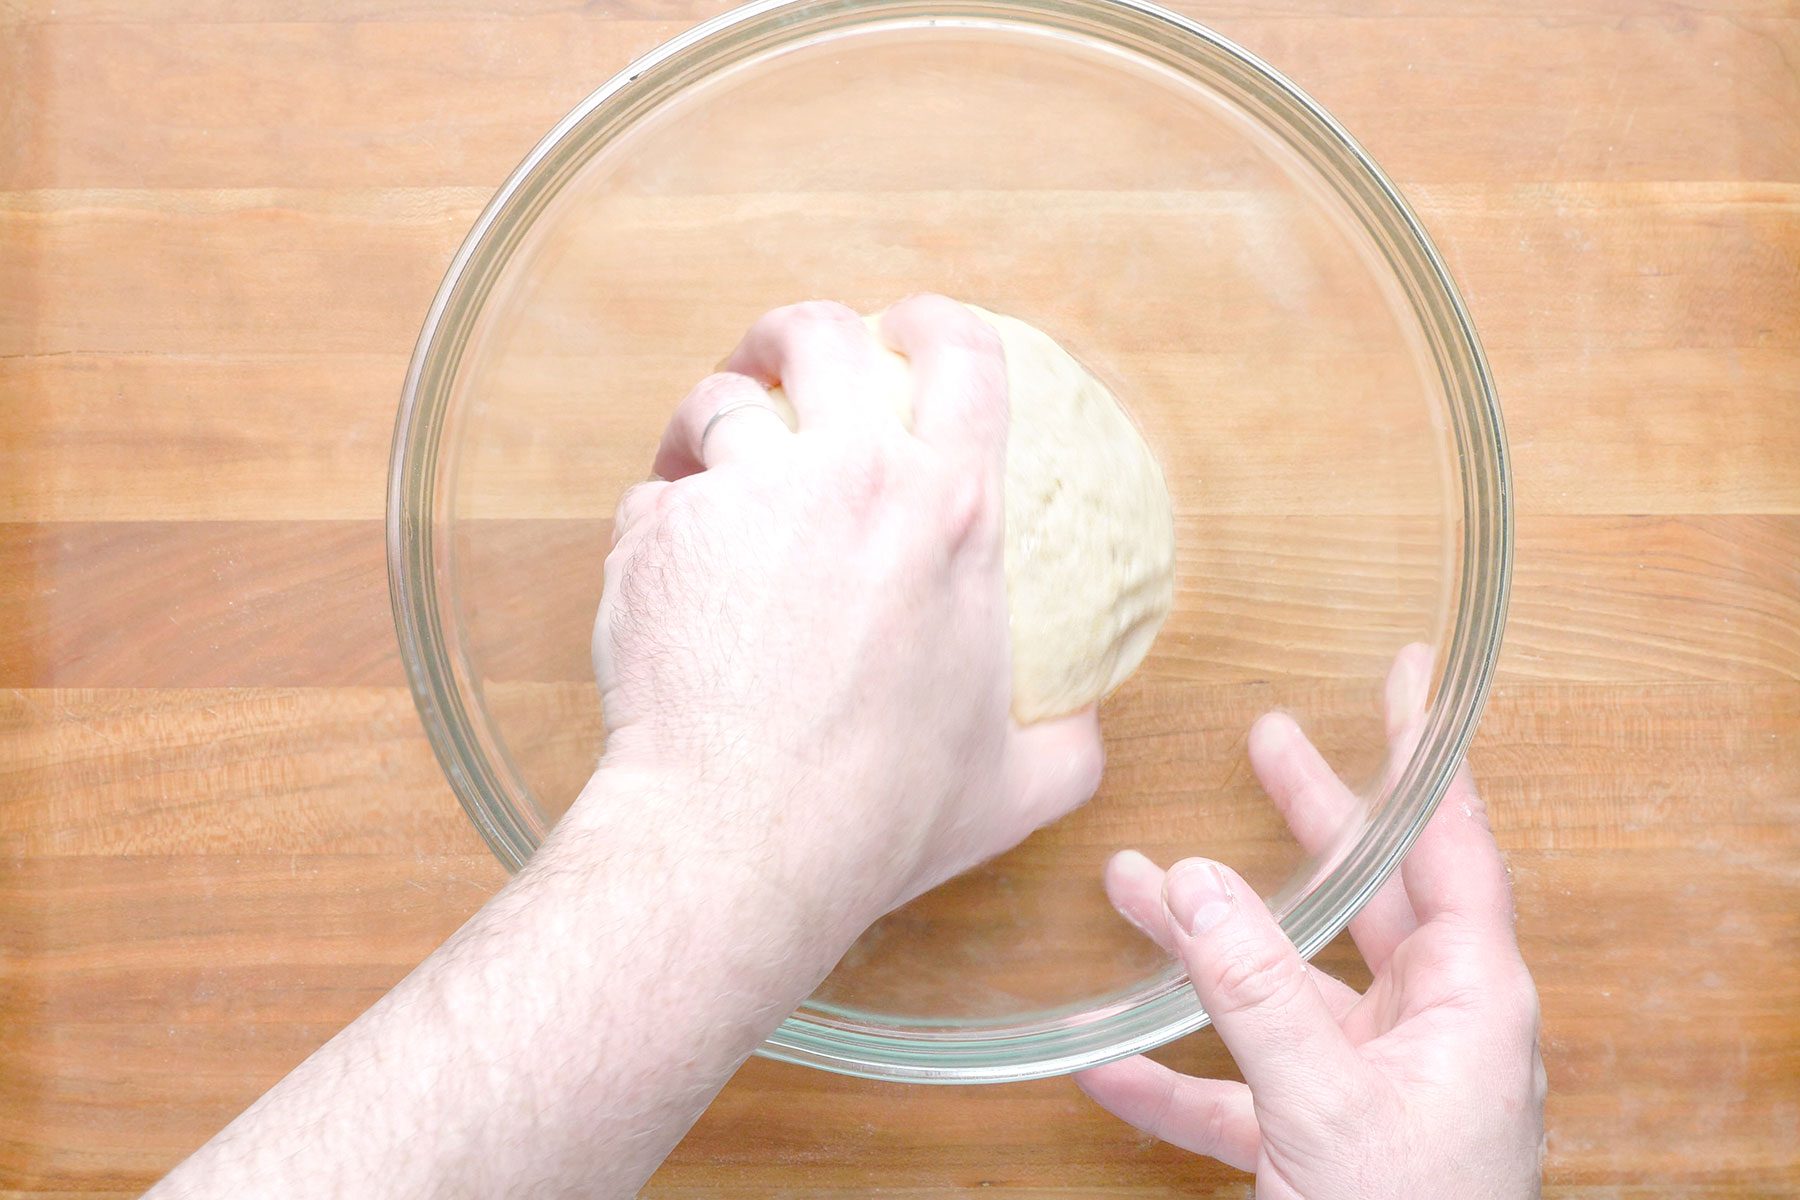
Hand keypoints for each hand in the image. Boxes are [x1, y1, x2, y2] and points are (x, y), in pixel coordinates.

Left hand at [590, 295, 1103, 925]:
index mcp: (951, 512)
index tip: (910, 326)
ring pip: (719, 404)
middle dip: (798, 332)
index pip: (963, 356)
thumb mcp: (1018, 784)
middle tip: (782, 359)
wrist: (743, 836)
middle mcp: (850, 477)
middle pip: (818, 333)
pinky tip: (668, 567)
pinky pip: (654, 495)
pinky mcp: (658, 532)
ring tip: (704, 459)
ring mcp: (745, 496)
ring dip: (714, 422)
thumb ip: (1071, 740)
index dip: (937, 321)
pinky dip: (660, 517)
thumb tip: (1088, 724)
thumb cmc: (882, 813)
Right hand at [1077, 646, 1544, 1197]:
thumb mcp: (1326, 1099)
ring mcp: (1376, 1089)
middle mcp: (1431, 1031)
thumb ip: (1255, 988)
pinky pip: (1244, 1092)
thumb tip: (1188, 879)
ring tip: (1129, 883)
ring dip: (1207, 946)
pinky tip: (1108, 1067)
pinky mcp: (1324, 1148)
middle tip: (1266, 743)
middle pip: (1364, 901)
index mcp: (1470, 1001)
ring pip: (1286, 988)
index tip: (1403, 677)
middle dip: (1309, 825)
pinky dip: (1180, 1076)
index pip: (1452, 847)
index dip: (1424, 756)